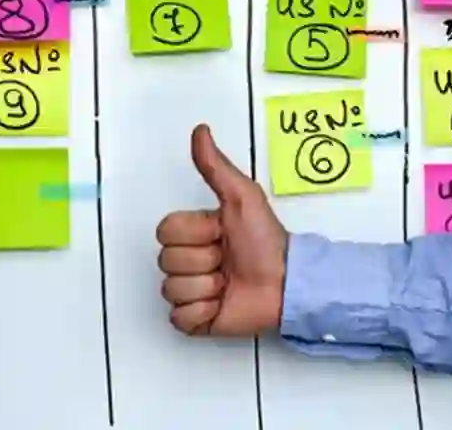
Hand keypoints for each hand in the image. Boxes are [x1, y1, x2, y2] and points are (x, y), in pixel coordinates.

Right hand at [156, 124, 287, 335]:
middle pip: (167, 261)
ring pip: (172, 289)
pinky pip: (179, 317)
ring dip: (207, 287)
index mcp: (192, 232)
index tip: (220, 233)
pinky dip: (203, 312)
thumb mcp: (242, 197)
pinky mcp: (194, 319)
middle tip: (227, 260)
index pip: (166, 232)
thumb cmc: (266, 240)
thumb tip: (200, 131)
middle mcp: (186, 260)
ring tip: (229, 283)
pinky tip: (222, 304)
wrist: (286, 283)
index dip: (196, 234)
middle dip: (203, 261)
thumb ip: (216, 166)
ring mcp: (188, 290)